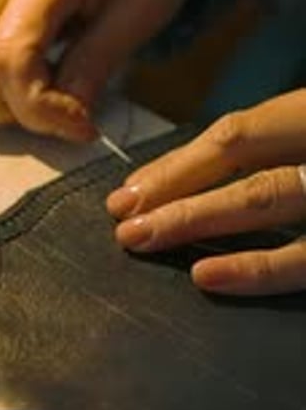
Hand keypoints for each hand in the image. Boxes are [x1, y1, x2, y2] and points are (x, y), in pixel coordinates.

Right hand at [0, 0, 201, 140]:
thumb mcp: (141, 9)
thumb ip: (96, 62)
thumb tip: (66, 119)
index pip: (9, 58)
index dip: (41, 107)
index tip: (85, 127)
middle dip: (30, 112)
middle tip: (81, 110)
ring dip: (19, 105)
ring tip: (67, 89)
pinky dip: (12, 91)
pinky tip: (49, 77)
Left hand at [107, 90, 305, 295]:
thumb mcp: (304, 135)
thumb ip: (274, 150)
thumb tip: (189, 186)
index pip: (236, 134)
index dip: (179, 163)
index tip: (132, 190)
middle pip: (238, 157)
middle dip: (172, 189)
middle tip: (121, 219)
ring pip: (264, 196)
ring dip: (195, 218)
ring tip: (142, 240)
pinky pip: (304, 259)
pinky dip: (254, 269)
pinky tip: (204, 275)